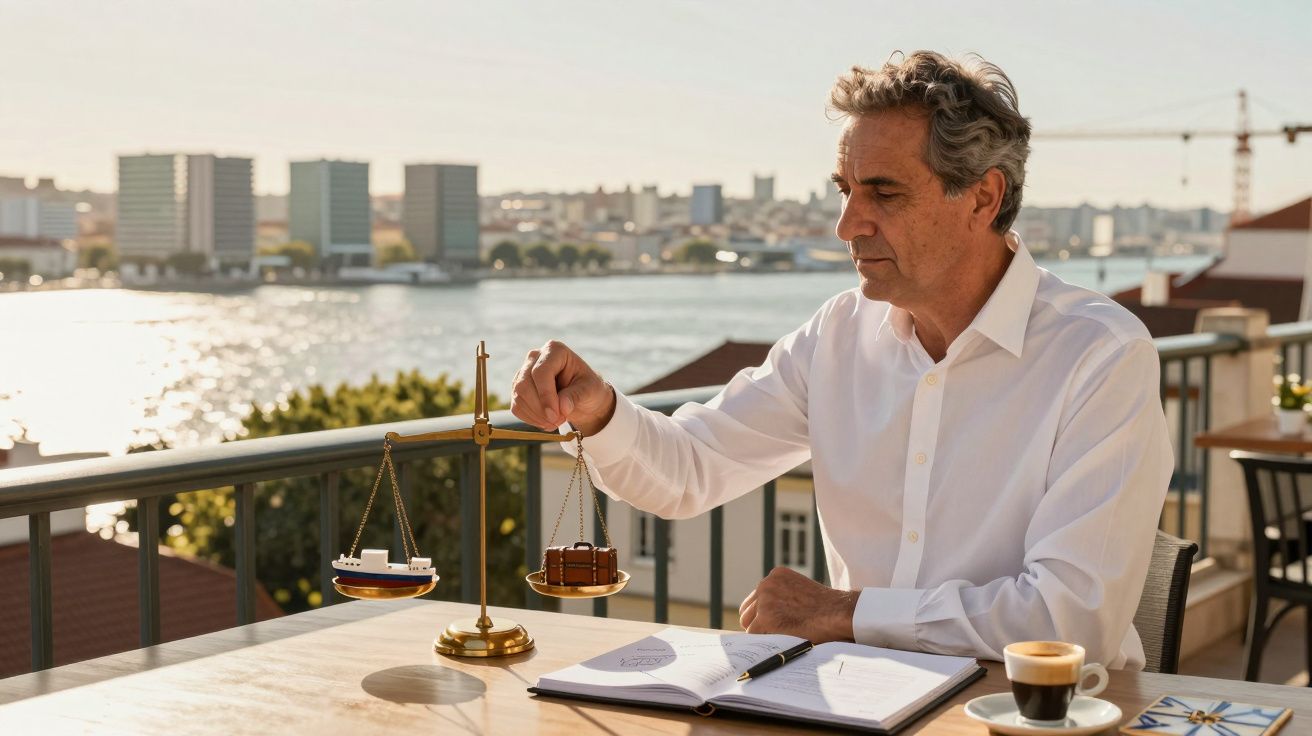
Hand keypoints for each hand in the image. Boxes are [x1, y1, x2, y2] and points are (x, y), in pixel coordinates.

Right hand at [510, 340, 615, 434]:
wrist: (582, 397)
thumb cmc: (588, 388)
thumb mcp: (590, 390)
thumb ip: (576, 396)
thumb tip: (562, 407)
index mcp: (555, 350)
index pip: (541, 372)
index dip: (545, 395)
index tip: (555, 415)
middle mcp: (535, 357)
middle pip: (524, 384)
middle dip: (540, 408)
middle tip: (558, 421)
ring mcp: (523, 372)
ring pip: (518, 396)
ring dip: (536, 416)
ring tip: (556, 422)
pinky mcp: (518, 389)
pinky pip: (517, 407)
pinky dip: (531, 419)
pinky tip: (546, 422)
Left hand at [739, 567, 858, 642]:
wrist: (839, 613)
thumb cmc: (828, 608)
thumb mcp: (802, 593)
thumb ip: (784, 598)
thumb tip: (770, 616)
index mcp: (776, 575)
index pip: (756, 598)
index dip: (763, 614)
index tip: (773, 624)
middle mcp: (766, 584)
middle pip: (747, 610)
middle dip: (758, 623)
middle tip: (775, 635)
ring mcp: (764, 600)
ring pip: (749, 624)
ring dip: (762, 633)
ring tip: (782, 638)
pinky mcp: (765, 618)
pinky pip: (754, 635)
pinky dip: (765, 642)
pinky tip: (782, 641)